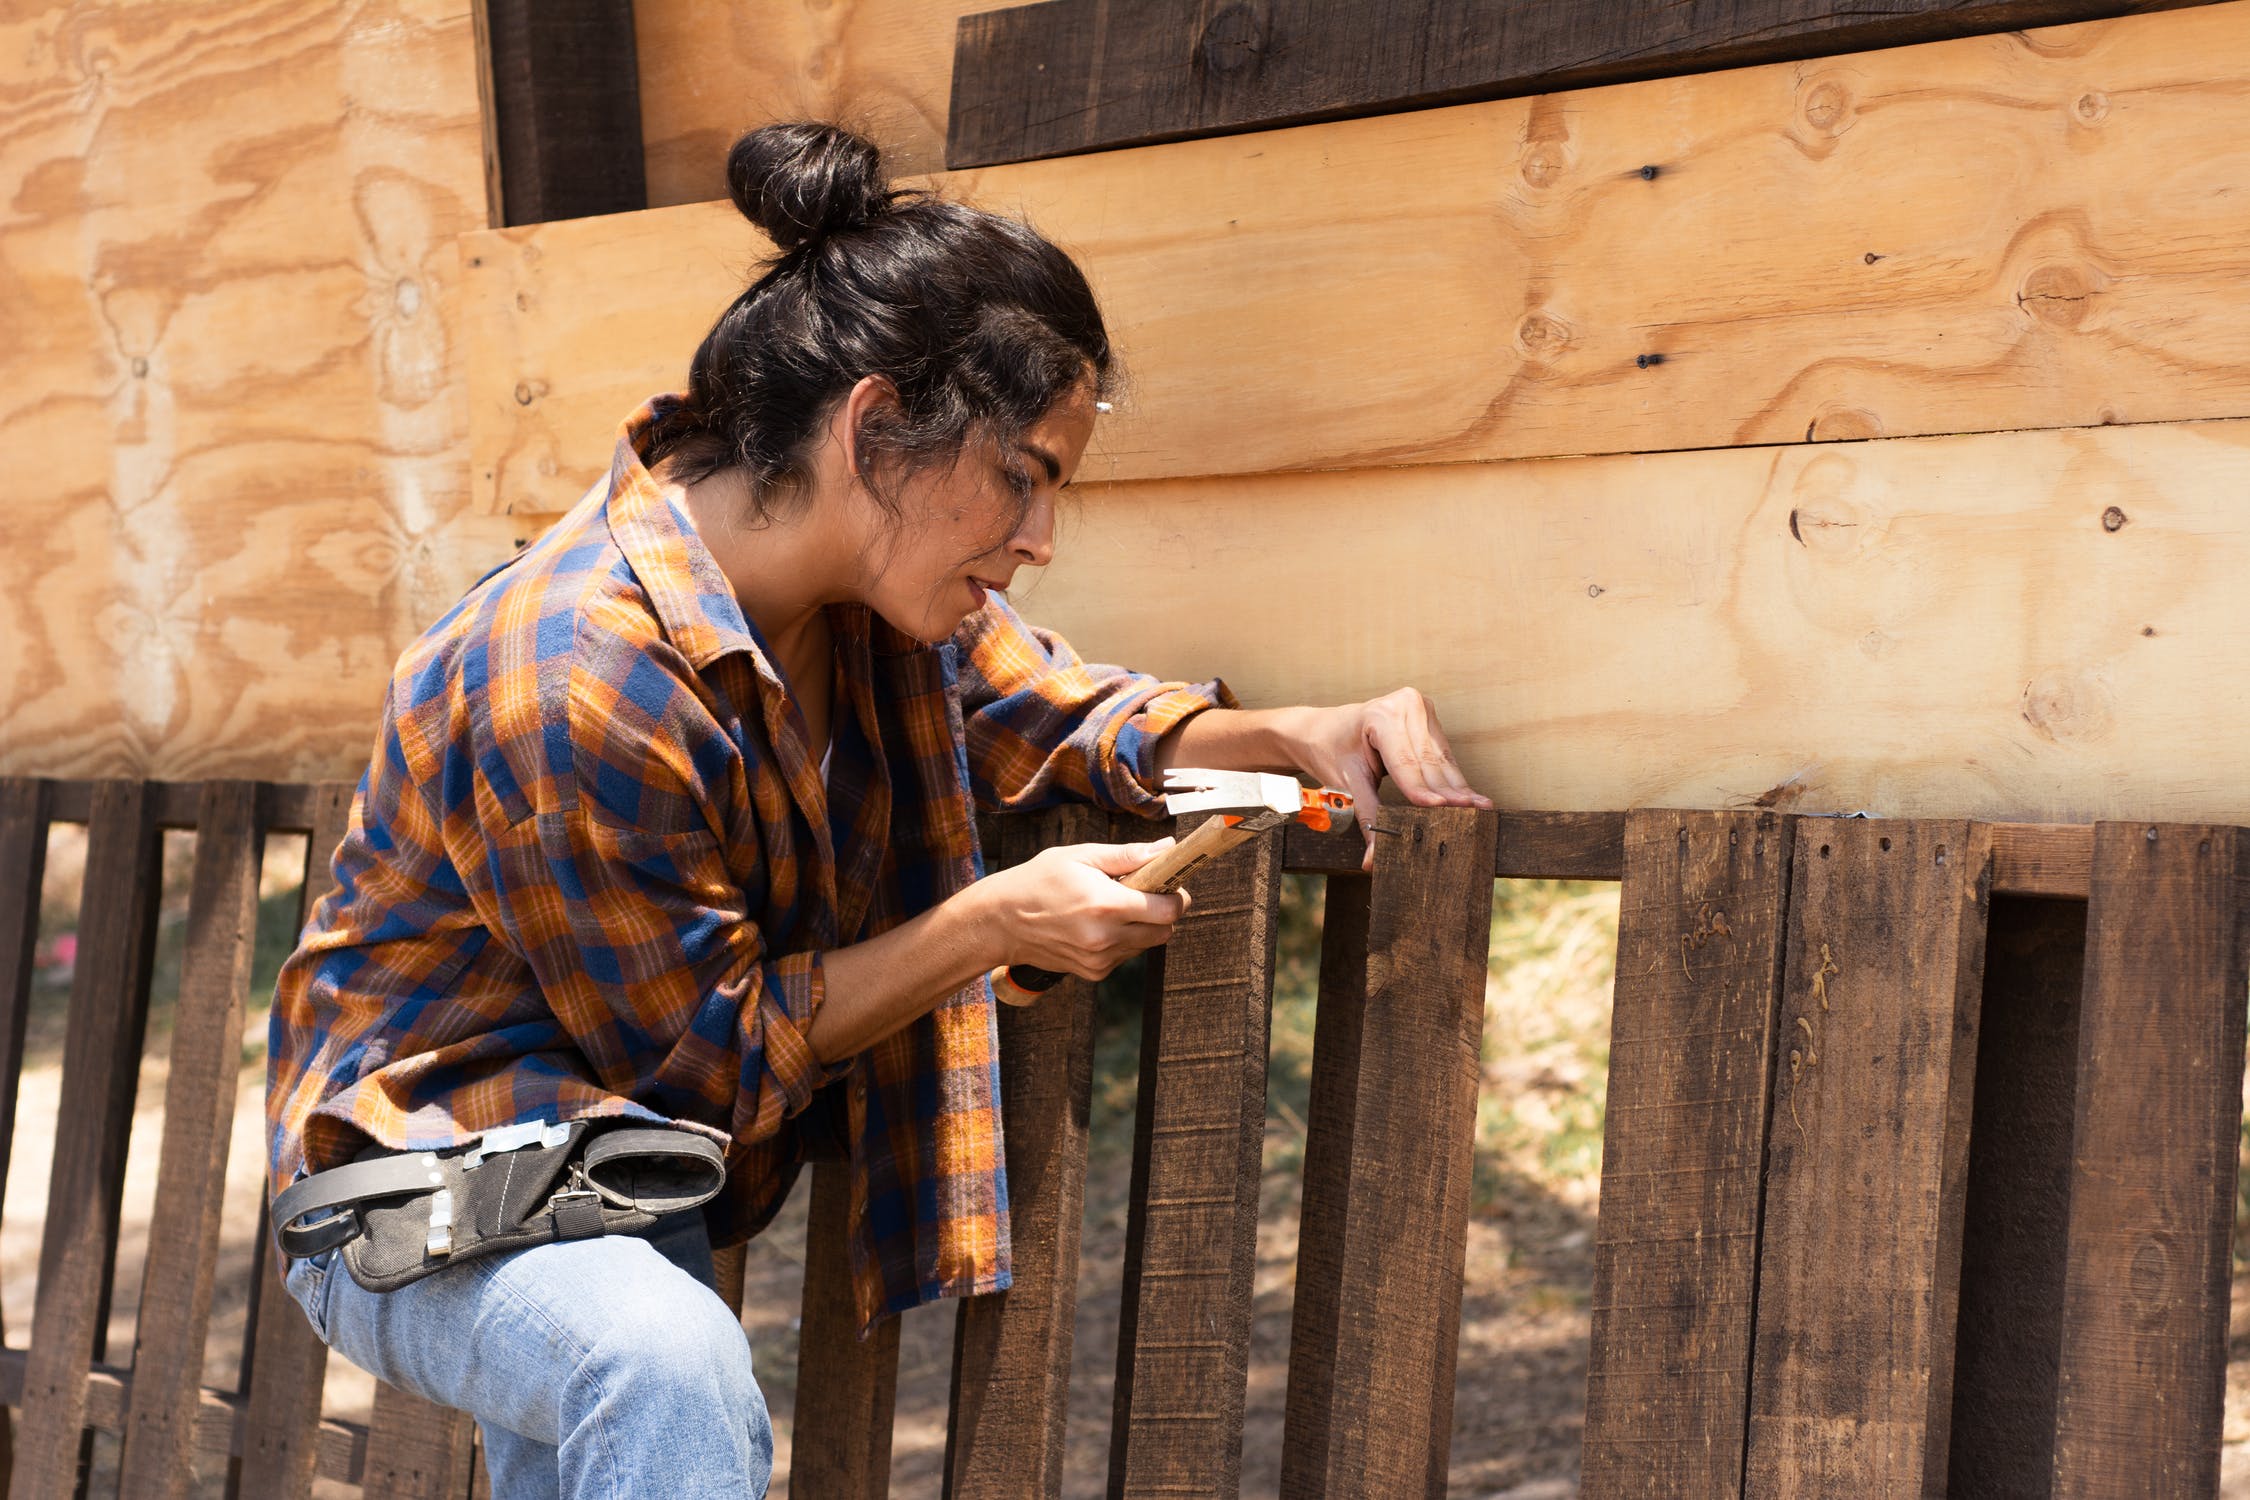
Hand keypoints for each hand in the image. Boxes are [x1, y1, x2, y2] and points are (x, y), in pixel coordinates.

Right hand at [979, 840, 1191, 981]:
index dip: (1176, 895)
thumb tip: (1167, 848)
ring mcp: (1099, 960)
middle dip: (1163, 911)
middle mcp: (1105, 938)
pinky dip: (1123, 940)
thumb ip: (1128, 856)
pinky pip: (1126, 956)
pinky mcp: (1093, 973)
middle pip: (1165, 931)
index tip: (1169, 883)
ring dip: (1142, 926)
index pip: (1168, 910)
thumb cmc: (1038, 881)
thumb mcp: (1081, 857)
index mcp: (1105, 905)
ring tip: (1113, 906)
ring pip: (1147, 945)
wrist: (1000, 922)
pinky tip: (1098, 924)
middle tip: (1144, 892)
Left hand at [1288, 689, 1491, 867]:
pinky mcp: (1428, 718)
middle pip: (1429, 761)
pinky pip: (1443, 754)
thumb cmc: (1331, 751)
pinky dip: (1452, 777)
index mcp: (1381, 715)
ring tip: (1479, 810)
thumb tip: (1374, 857)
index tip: (1441, 810)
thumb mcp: (1346, 783)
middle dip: (1447, 793)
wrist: (1322, 730)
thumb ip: (1367, 817)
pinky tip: (1470, 796)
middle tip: (1469, 818)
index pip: (1406, 762)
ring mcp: (1420, 708)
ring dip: (1457, 787)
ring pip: (1442, 758)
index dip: (1423, 790)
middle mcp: (1405, 705)